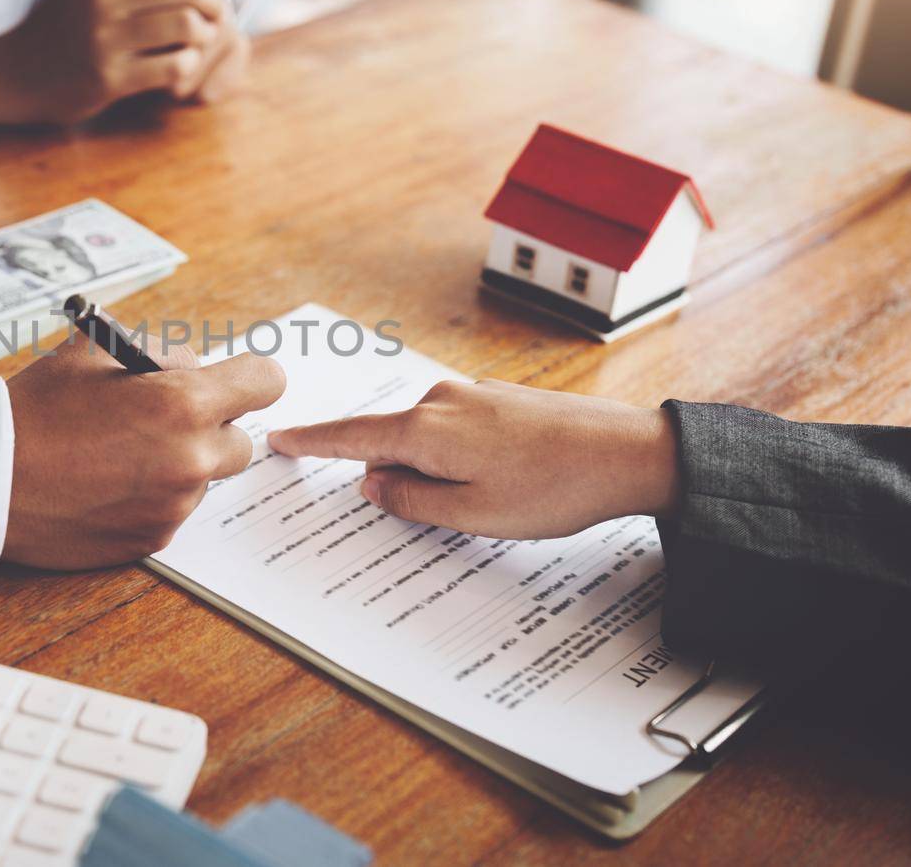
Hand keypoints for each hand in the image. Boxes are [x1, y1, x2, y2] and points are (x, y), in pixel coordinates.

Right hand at [0, 0, 249, 126]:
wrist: (10, 75)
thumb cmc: (56, 29)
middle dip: (213, 5)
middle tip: (213, 22)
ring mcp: (104, 37)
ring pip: (186, 26)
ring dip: (201, 39)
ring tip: (193, 47)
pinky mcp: (109, 77)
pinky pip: (173, 66)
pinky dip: (186, 68)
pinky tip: (176, 70)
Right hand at [2, 330, 285, 569]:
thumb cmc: (37, 408)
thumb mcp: (97, 350)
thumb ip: (161, 353)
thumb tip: (195, 367)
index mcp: (184, 404)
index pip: (266, 382)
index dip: (248, 377)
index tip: (232, 382)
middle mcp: (191, 460)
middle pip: (241, 440)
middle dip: (210, 427)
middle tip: (161, 420)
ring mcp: (174, 506)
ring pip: (204, 478)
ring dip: (179, 464)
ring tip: (120, 453)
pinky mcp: (152, 540)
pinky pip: (173, 511)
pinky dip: (152, 497)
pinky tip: (107, 484)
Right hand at [267, 379, 679, 538]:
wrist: (630, 452)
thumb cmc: (552, 489)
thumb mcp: (472, 514)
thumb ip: (412, 499)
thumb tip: (374, 483)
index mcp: (426, 430)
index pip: (351, 437)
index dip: (312, 442)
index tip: (279, 438)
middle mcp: (442, 401)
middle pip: (393, 440)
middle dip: (397, 477)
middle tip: (443, 513)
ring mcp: (474, 395)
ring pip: (431, 438)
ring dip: (439, 473)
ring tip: (490, 505)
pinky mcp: (501, 400)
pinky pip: (460, 431)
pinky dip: (463, 460)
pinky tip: (503, 484)